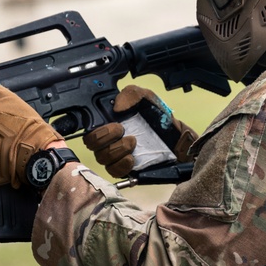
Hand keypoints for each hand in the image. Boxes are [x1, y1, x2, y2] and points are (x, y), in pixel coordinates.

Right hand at [82, 84, 196, 178]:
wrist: (175, 137)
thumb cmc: (158, 117)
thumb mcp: (146, 98)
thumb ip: (130, 94)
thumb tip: (117, 106)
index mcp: (108, 123)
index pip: (89, 129)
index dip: (96, 129)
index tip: (115, 123)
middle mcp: (108, 140)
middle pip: (92, 144)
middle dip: (106, 137)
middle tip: (123, 130)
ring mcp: (115, 155)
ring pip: (102, 158)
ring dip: (117, 149)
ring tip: (133, 142)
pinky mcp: (124, 168)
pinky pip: (114, 171)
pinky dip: (121, 165)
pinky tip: (132, 158)